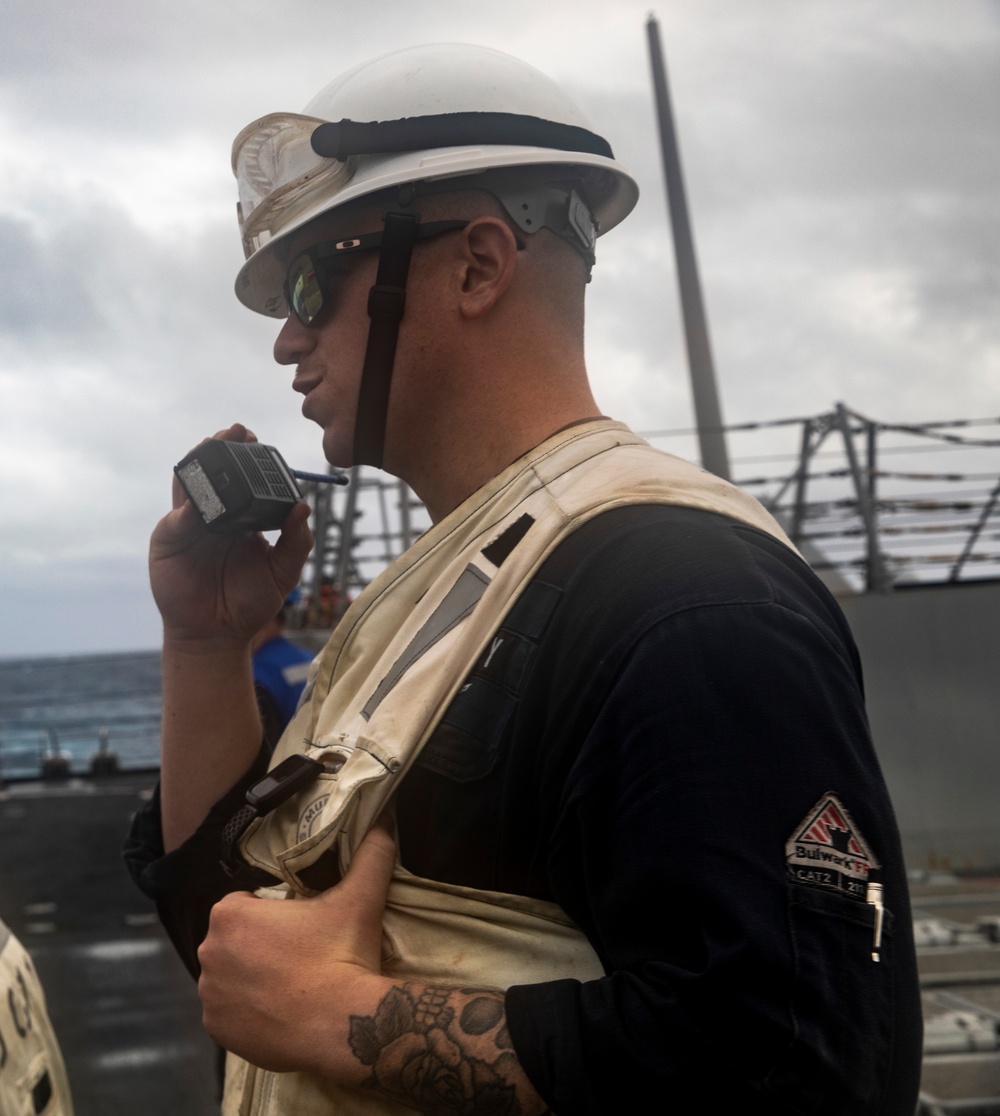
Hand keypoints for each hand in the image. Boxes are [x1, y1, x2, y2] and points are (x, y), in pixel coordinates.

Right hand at [149, 424, 312, 646]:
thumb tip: (304, 506)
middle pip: (214, 473)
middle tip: (237, 431)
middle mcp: (214, 515)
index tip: (259, 440)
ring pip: (189, 485)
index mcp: (241, 517)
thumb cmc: (250, 603)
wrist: (218, 634)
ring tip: (211, 445)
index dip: (248, 458)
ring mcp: (188, 526)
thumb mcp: (283, 572)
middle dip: (222, 449)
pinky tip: (196, 508)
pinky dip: (184, 511)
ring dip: (198, 463)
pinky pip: (174, 521)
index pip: (242, 479)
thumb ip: (297, 542)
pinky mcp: (168, 542)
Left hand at [198, 816, 397, 1079]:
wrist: (341, 1025)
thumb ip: (371, 852)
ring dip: (251, 976)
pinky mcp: (216, 1031)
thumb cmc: (341, 954)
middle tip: (299, 953)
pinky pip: (227, 1012)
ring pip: (230, 975)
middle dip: (259, 944)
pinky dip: (246, 1011)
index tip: (299, 925)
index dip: (272, 912)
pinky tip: (278, 1009)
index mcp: (231, 914)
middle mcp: (209, 952)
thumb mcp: (360, 897)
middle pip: (234, 939)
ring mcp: (210, 996)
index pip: (244, 903)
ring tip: (291, 983)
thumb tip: (386, 819)